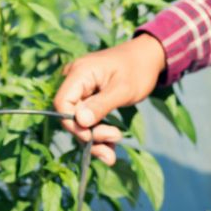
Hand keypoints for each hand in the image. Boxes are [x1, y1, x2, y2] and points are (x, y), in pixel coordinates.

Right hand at [53, 34, 165, 164]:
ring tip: (112, 153)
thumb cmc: (138, 69)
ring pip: (79, 122)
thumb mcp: (123, 89)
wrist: (148, 58)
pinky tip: (110, 147)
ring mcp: (81, 91)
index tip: (91, 136)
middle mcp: (75, 81)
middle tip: (114, 137)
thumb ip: (101, 105)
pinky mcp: (89, 99)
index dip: (73, 123)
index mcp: (79, 73)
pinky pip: (88, 120)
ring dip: (95, 139)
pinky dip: (98, 134)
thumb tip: (80, 122)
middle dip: (89, 134)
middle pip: (70, 116)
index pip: (62, 103)